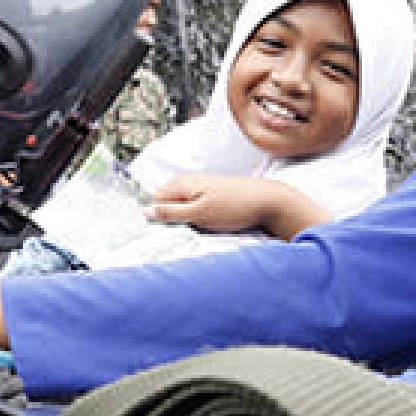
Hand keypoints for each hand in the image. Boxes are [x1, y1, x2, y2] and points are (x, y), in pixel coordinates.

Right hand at [145, 174, 288, 235]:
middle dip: (172, 220)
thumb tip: (146, 212)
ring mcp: (202, 188)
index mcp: (182, 184)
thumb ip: (171, 213)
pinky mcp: (212, 196)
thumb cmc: (235, 206)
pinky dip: (198, 219)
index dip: (157, 218)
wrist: (269, 201)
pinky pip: (195, 209)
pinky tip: (209, 225)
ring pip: (182, 209)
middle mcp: (189, 183)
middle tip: (184, 232)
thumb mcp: (199, 214)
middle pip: (167, 205)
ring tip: (200, 229)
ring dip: (186, 221)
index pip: (154, 201)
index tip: (164, 232)